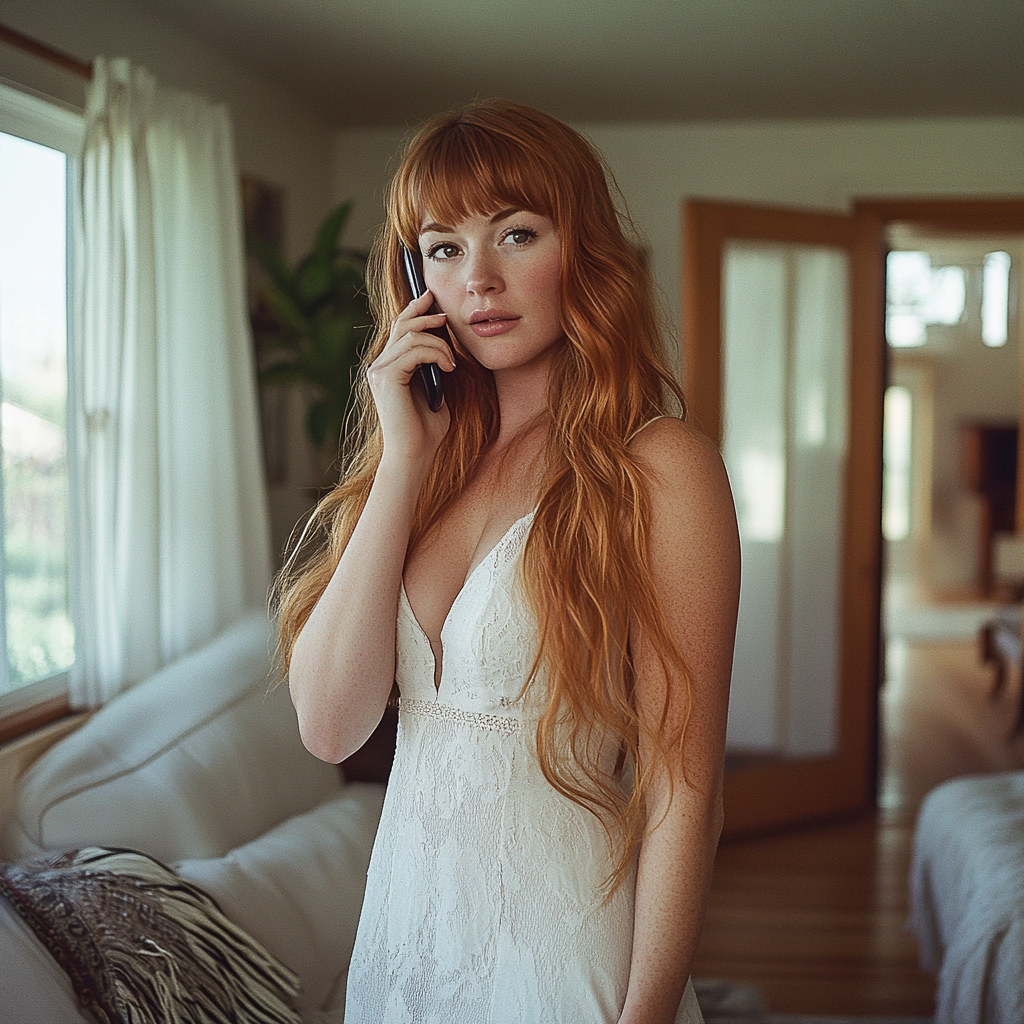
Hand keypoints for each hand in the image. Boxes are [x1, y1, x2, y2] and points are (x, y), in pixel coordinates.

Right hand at [367, 291, 454, 469]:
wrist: (415, 455)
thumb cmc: (427, 430)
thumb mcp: (435, 391)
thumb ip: (433, 369)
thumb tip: (444, 346)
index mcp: (388, 369)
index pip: (398, 330)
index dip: (413, 310)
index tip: (431, 298)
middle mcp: (379, 367)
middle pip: (400, 325)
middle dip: (424, 314)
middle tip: (445, 316)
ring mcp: (379, 372)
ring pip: (409, 336)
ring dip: (438, 344)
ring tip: (452, 362)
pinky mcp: (385, 379)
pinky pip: (412, 351)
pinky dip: (435, 354)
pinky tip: (448, 368)